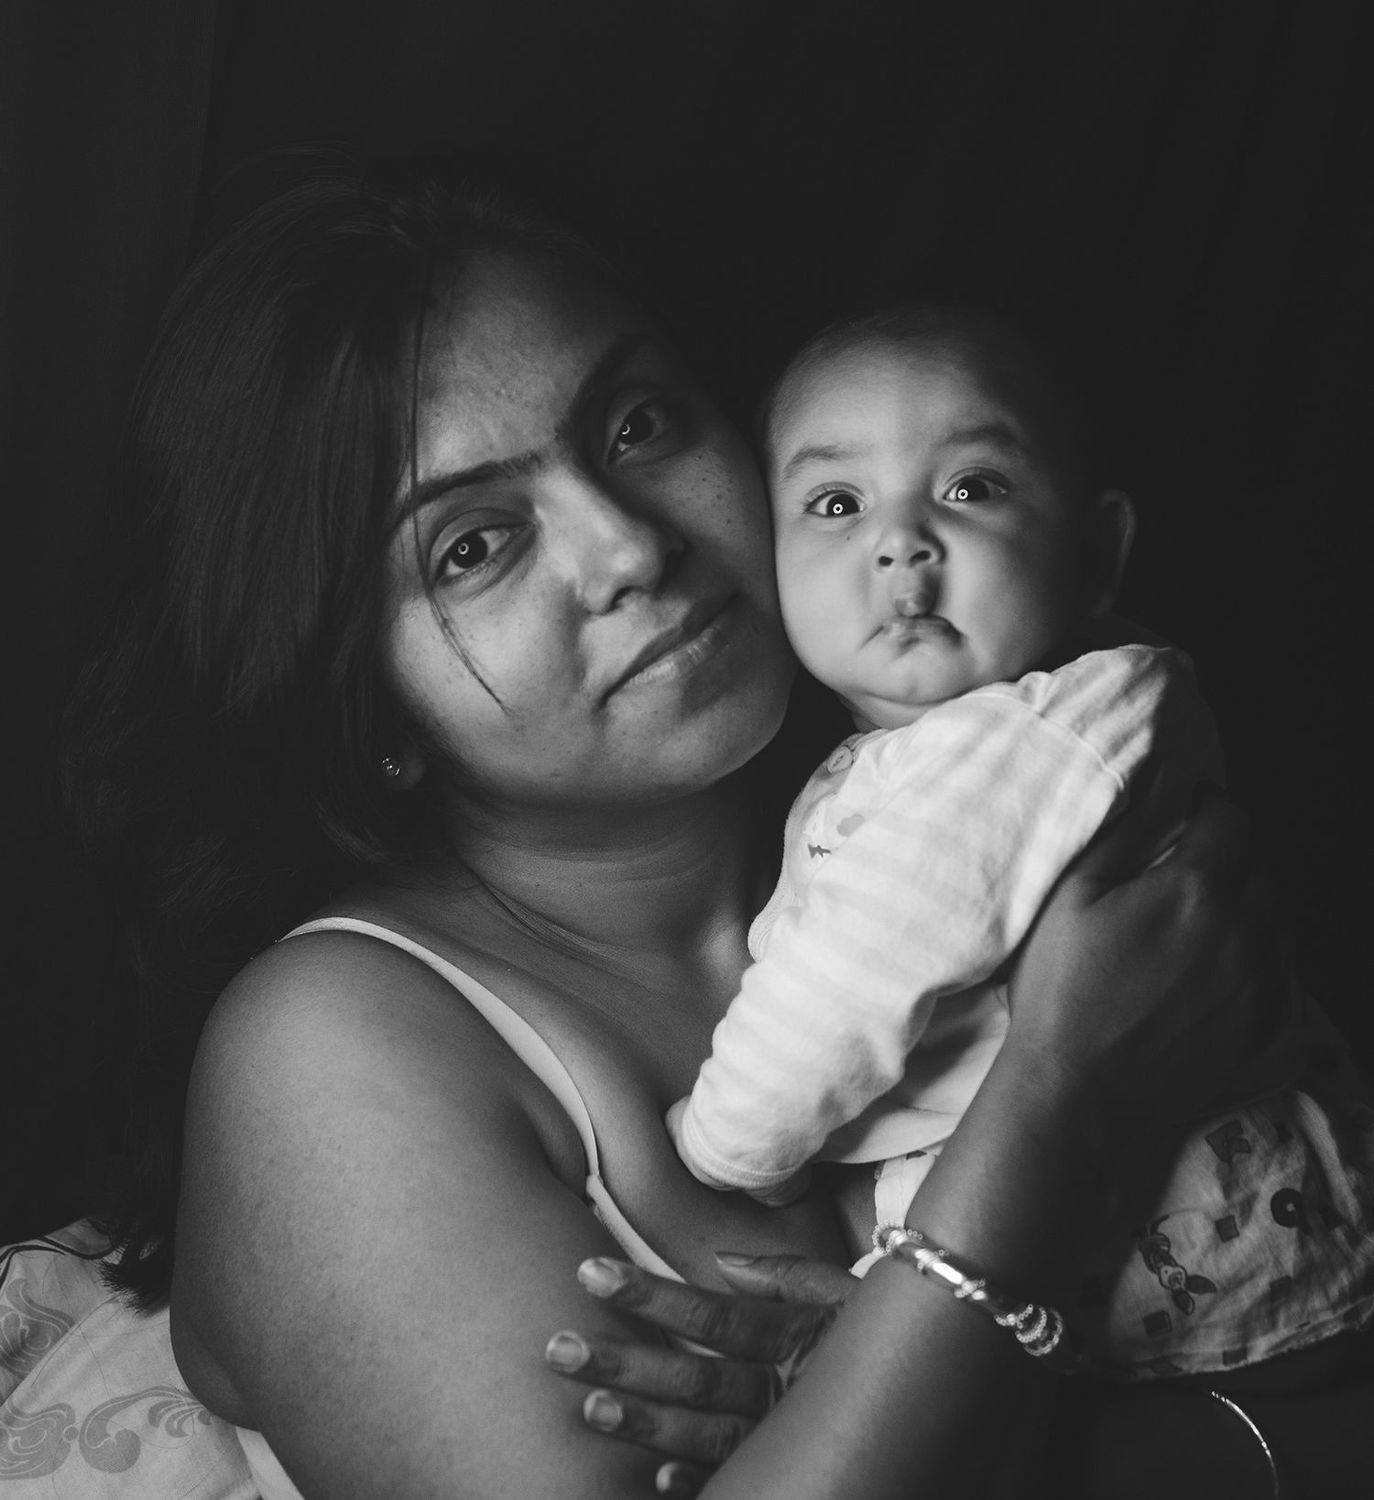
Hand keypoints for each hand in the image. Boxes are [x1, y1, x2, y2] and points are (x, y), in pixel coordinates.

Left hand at [546, 1252, 852, 1494]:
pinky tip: (655, 1481)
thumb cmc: (874, 1332)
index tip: (588, 1274)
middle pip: (696, 1377)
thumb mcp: (838, 1293)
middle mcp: (785, 1387)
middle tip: (559, 1349)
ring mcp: (785, 1435)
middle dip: (626, 1363)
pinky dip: (699, 1482)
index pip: (708, 1315)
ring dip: (647, 1424)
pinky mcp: (792, 1469)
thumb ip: (780, 1277)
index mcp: (791, 1334)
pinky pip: (739, 1477)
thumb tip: (721, 1263)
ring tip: (588, 1409)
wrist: (939, 1388)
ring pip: (708, 1434)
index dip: (648, 1294)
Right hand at [1008, 778, 1266, 1125]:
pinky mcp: (1268, 1024)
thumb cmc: (1063, 990)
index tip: (1178, 808)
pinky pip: (1281, 964)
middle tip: (1180, 860)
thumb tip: (1166, 781)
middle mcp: (1248, 928)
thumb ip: (1129, 829)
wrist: (1081, 1095)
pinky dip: (1256, 948)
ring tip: (1196, 910)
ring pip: (1276, 911)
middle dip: (1225, 848)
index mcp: (1197, 887)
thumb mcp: (1074, 895)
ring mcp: (1265, 980)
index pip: (1230, 816)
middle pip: (1259, 861)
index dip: (1203, 802)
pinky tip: (1211, 959)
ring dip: (1245, 897)